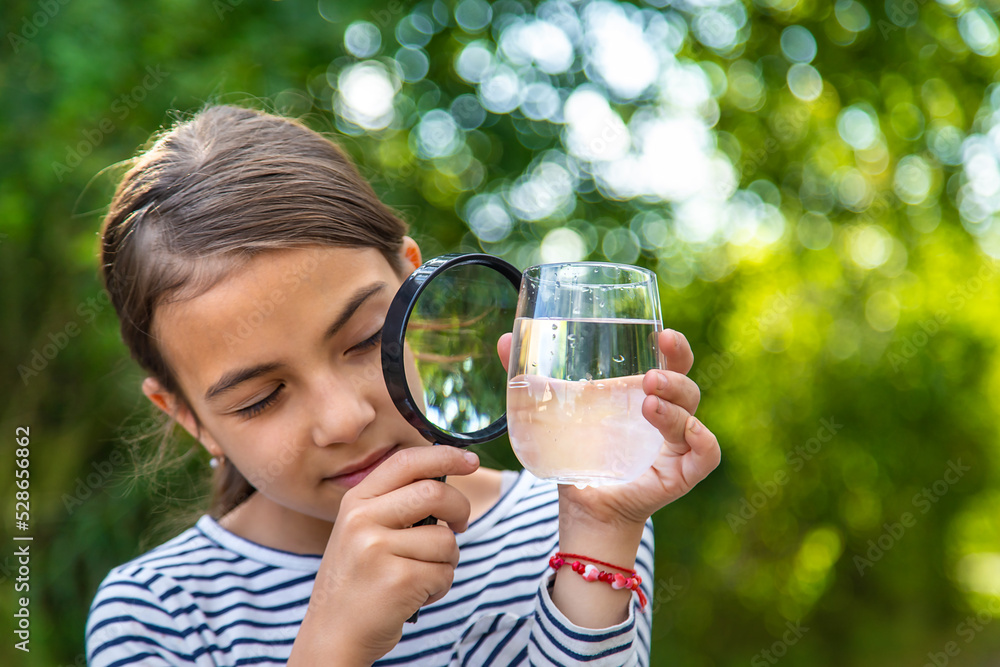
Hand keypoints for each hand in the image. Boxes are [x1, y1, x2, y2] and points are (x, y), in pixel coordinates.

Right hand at [289, 445, 478, 664]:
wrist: (332, 634)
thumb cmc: (358, 581)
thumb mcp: (360, 531)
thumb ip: (394, 504)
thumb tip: (446, 477)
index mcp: (355, 502)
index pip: (406, 461)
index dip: (444, 455)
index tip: (470, 460)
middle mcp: (362, 520)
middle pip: (434, 492)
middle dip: (460, 508)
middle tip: (460, 524)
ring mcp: (377, 549)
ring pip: (445, 539)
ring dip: (446, 561)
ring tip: (420, 575)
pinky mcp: (397, 580)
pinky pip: (444, 572)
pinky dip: (439, 587)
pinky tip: (414, 595)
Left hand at [497, 329, 720, 530]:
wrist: (580, 507)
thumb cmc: (576, 454)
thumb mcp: (551, 413)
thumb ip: (529, 379)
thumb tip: (503, 339)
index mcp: (642, 395)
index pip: (671, 361)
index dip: (674, 346)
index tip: (663, 334)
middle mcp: (665, 416)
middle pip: (687, 383)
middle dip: (676, 371)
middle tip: (650, 374)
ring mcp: (675, 445)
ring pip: (693, 413)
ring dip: (676, 404)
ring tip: (648, 401)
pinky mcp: (680, 474)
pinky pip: (706, 454)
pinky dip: (702, 439)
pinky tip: (686, 431)